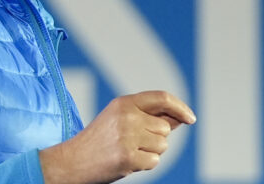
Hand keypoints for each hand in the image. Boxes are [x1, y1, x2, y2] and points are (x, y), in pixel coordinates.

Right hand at [39, 90, 195, 183]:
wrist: (72, 161)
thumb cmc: (100, 140)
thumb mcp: (120, 118)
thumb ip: (148, 115)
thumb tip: (180, 117)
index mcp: (124, 102)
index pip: (162, 98)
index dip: (180, 107)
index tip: (191, 118)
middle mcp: (127, 116)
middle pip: (165, 128)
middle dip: (157, 138)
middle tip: (134, 143)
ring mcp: (127, 136)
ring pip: (162, 146)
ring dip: (150, 153)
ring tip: (128, 151)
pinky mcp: (127, 157)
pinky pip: (154, 162)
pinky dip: (145, 165)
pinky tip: (127, 162)